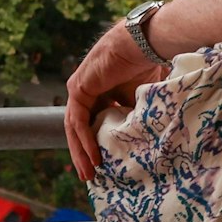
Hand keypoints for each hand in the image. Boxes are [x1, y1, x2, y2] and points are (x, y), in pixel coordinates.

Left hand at [64, 22, 166, 181]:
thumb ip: (133, 115)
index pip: (90, 123)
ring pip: (74, 128)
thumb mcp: (139, 98)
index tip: (103, 166)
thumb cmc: (146, 64)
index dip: (94, 145)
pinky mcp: (77, 89)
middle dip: (83, 155)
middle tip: (89, 177)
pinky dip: (84, 141)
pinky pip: (78, 122)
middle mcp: (85, 91)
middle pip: (79, 129)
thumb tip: (144, 139)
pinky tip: (93, 157)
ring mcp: (79, 89)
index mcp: (99, 92)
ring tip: (89, 174)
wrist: (142, 43)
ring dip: (81, 153)